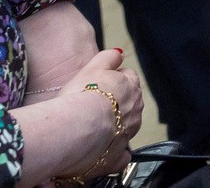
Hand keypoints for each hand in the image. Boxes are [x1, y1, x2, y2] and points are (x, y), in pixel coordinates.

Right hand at [55, 50, 141, 180]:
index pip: (128, 78)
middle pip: (129, 103)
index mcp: (130, 87)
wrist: (75, 129)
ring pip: (125, 128)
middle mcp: (135, 111)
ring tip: (92, 128)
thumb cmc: (81, 97)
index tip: (98, 86)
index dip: (112, 82)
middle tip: (93, 107)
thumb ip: (108, 57)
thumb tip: (119, 53)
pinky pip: (120, 156)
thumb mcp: (92, 67)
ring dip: (114, 127)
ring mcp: (128, 135)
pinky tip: (100, 152)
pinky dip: (113, 154)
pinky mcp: (117, 157)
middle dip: (115, 104)